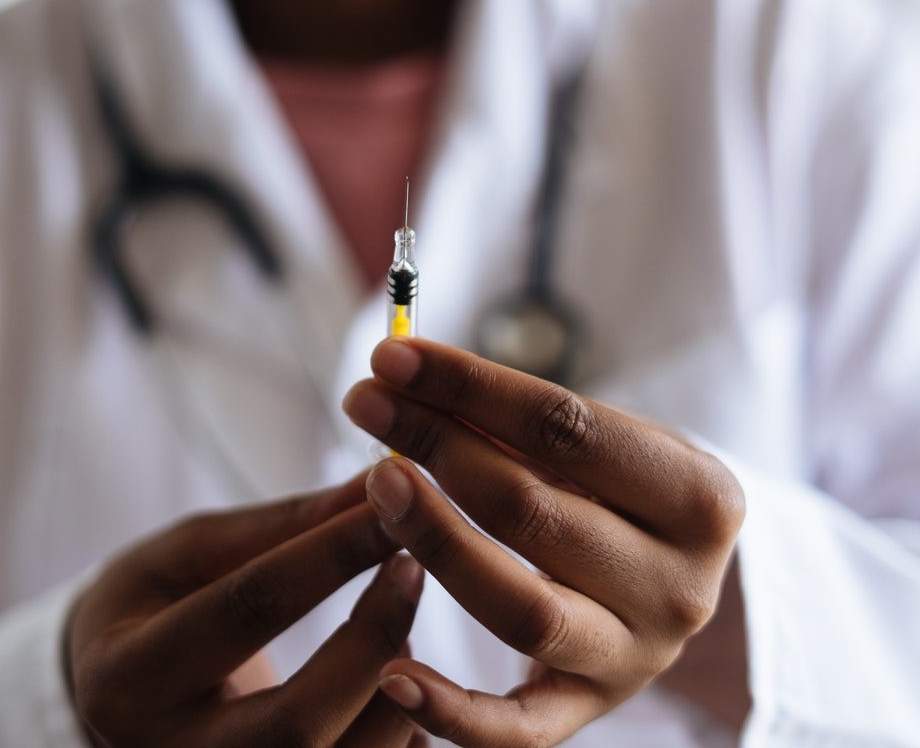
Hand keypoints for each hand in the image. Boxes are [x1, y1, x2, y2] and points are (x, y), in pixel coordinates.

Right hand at [66, 472, 425, 746]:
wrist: (114, 697)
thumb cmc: (149, 607)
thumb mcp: (188, 553)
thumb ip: (279, 524)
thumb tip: (372, 485)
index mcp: (128, 678)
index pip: (246, 610)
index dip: (329, 554)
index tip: (388, 508)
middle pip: (296, 721)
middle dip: (372, 638)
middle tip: (412, 568)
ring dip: (395, 693)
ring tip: (402, 632)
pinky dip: (397, 736)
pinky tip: (398, 686)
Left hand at [342, 339, 744, 746]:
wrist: (677, 577)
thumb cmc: (629, 491)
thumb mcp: (609, 443)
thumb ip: (523, 421)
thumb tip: (410, 380)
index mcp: (700, 498)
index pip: (566, 427)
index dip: (470, 387)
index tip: (393, 356)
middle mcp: (679, 586)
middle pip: (532, 510)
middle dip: (436, 446)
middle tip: (367, 405)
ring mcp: (635, 657)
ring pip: (521, 609)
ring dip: (435, 541)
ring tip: (376, 484)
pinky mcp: (589, 709)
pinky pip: (519, 729)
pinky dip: (453, 711)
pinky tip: (391, 674)